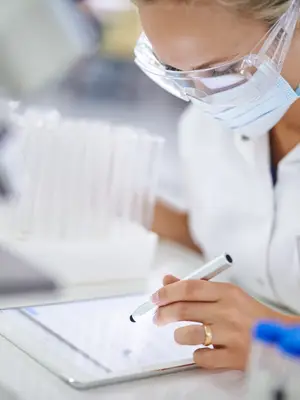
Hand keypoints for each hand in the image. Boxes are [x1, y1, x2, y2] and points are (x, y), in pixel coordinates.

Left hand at [152, 276, 280, 370]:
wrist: (278, 336)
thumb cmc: (248, 314)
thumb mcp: (226, 294)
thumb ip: (196, 287)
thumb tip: (167, 281)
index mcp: (228, 292)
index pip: (189, 288)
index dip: (167, 292)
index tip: (155, 297)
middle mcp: (229, 311)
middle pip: (184, 309)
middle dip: (163, 313)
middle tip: (157, 317)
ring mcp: (231, 336)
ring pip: (188, 334)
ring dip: (179, 335)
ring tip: (182, 334)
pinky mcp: (234, 358)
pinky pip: (201, 357)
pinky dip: (197, 354)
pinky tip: (204, 349)